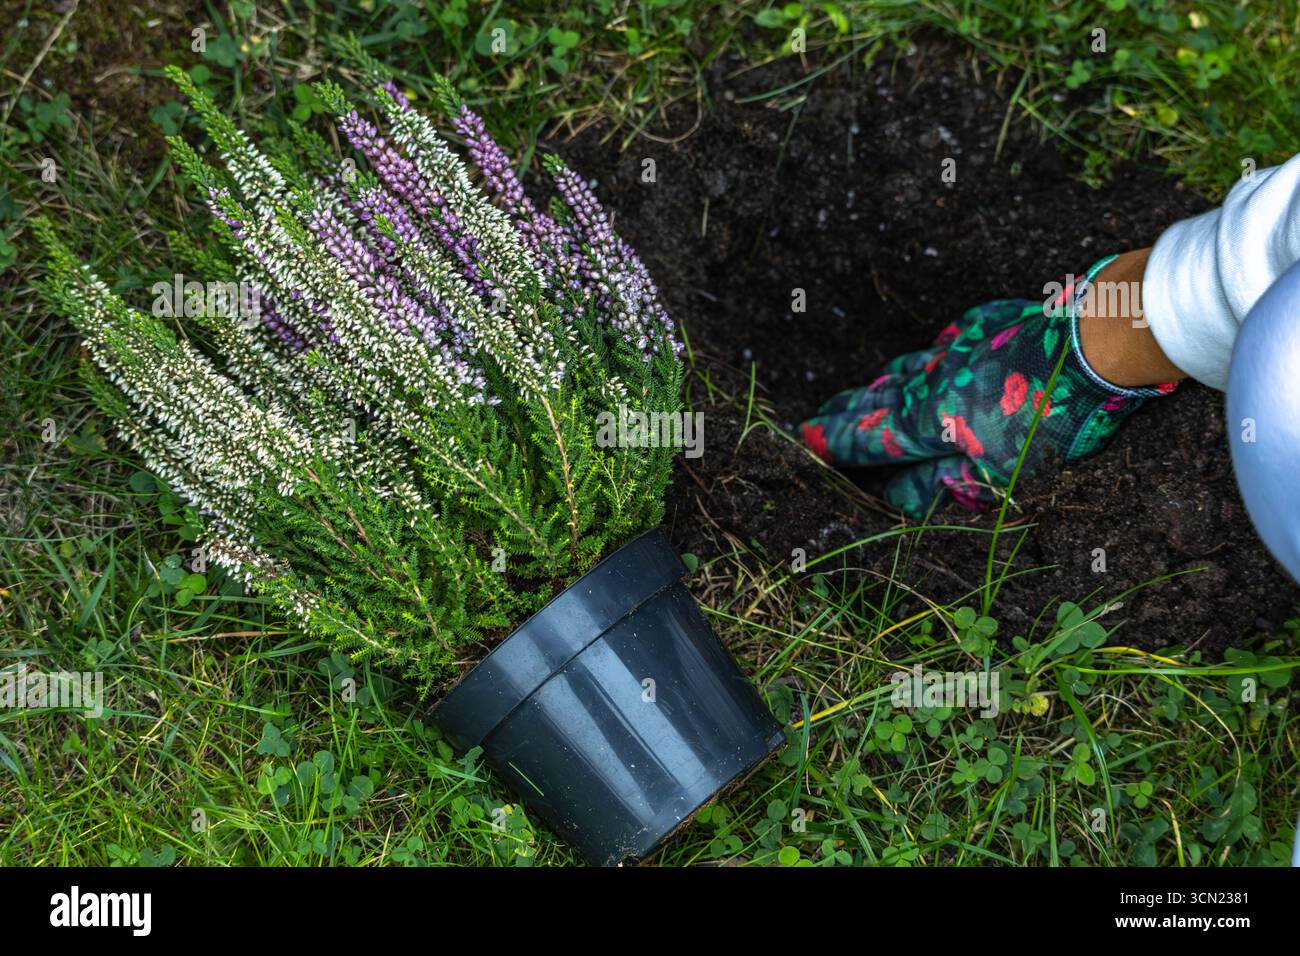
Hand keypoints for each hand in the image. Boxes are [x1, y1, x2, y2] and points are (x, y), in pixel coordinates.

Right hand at [798, 257, 1179, 516]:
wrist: (1100, 341)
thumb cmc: (1050, 416)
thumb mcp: (996, 474)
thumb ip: (942, 485)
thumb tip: (899, 496)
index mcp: (927, 419)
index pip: (867, 436)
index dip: (833, 443)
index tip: (803, 441)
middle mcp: (934, 379)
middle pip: (879, 397)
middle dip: (847, 410)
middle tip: (823, 416)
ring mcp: (963, 347)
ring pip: (911, 365)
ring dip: (885, 381)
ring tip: (870, 389)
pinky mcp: (994, 324)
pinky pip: (952, 338)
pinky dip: (936, 350)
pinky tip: (939, 349)